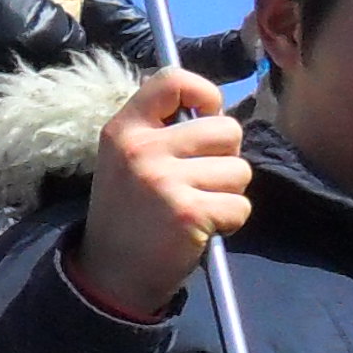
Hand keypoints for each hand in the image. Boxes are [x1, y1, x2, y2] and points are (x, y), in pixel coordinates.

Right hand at [74, 69, 250, 319]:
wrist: (111, 271)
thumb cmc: (129, 211)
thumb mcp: (127, 159)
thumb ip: (163, 130)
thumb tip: (217, 112)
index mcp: (124, 129)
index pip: (173, 80)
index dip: (204, 94)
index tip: (205, 117)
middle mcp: (141, 150)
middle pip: (226, 129)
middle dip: (225, 157)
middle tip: (198, 180)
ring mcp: (163, 181)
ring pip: (239, 170)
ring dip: (227, 192)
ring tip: (196, 207)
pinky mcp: (188, 213)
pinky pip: (240, 205)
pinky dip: (230, 221)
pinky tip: (202, 229)